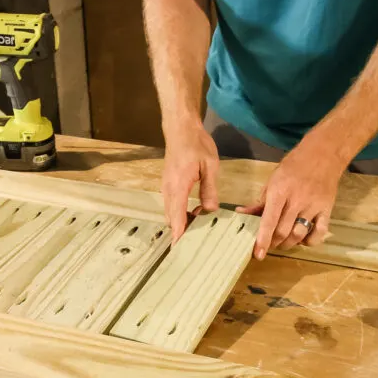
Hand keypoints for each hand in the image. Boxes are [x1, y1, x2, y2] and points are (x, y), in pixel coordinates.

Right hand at [161, 122, 219, 241]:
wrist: (180, 128)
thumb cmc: (196, 144)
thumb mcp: (209, 166)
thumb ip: (209, 189)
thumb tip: (211, 210)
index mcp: (178, 186)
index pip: (176, 216)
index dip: (178, 234)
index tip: (179, 249)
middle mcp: (168, 189)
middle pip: (171, 218)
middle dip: (181, 231)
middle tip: (196, 243)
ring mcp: (167, 187)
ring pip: (170, 212)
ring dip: (181, 221)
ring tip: (198, 230)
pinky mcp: (169, 184)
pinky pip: (172, 204)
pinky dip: (180, 213)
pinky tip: (194, 213)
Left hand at [238, 140, 344, 258]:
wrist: (323, 154)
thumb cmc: (294, 167)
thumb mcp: (272, 180)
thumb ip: (259, 201)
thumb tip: (241, 214)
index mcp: (280, 192)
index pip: (269, 221)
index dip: (262, 240)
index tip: (257, 255)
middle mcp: (297, 200)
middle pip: (283, 231)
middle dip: (273, 243)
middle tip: (269, 244)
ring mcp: (313, 206)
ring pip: (299, 234)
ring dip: (289, 243)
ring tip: (283, 242)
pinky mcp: (327, 209)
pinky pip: (319, 232)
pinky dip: (310, 241)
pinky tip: (303, 239)